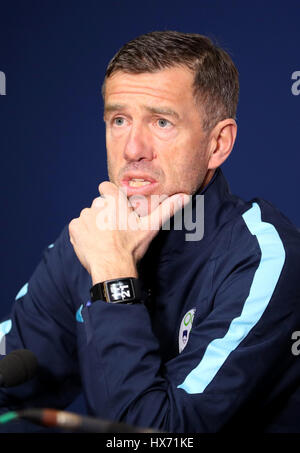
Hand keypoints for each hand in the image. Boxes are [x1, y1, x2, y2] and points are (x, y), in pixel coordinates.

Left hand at [68, 181, 188, 283]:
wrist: (112, 268)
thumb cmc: (132, 247)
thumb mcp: (151, 227)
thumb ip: (166, 209)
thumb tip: (185, 196)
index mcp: (114, 201)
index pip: (105, 187)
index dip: (110, 197)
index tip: (116, 210)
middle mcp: (96, 205)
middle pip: (99, 204)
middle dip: (104, 214)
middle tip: (114, 231)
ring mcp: (84, 216)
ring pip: (89, 216)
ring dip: (94, 224)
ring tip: (105, 239)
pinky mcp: (75, 228)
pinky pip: (78, 227)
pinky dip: (84, 234)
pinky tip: (94, 243)